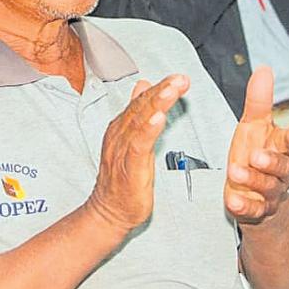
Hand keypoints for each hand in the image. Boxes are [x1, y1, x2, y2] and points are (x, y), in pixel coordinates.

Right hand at [85, 75, 187, 236]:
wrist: (109, 211)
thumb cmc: (122, 179)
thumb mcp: (130, 140)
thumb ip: (136, 114)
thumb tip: (143, 85)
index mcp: (121, 127)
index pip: (141, 101)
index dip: (159, 88)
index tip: (177, 77)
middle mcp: (119, 135)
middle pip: (141, 107)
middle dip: (162, 90)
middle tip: (179, 79)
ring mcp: (123, 150)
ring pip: (140, 122)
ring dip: (157, 104)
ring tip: (171, 90)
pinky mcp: (129, 167)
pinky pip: (139, 145)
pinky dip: (149, 130)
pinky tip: (159, 119)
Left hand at [224, 67, 288, 222]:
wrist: (256, 194)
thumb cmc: (256, 153)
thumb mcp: (254, 125)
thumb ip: (259, 101)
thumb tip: (264, 69)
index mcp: (281, 148)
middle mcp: (279, 171)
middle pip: (282, 166)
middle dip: (271, 161)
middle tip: (256, 155)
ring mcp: (269, 192)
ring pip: (267, 188)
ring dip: (253, 180)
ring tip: (235, 171)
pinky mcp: (256, 210)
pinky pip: (252, 210)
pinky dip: (243, 206)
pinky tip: (233, 201)